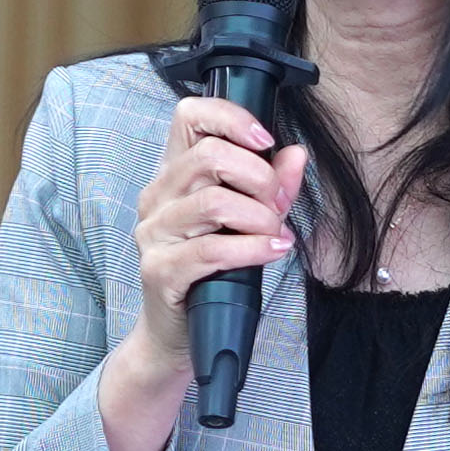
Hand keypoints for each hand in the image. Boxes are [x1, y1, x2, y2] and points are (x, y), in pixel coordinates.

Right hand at [93, 96, 306, 450]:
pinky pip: (212, 249)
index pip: (189, 115)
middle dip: (259, 177)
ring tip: (276, 232)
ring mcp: (153, 234)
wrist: (179, 335)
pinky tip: (274, 250)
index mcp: (174, 174)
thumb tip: (296, 154)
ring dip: (259, 216)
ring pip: (212, 201)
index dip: (230, 117)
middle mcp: (156, 197)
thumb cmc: (213, 273)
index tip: (266, 139)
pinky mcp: (159, 270)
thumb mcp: (249, 222)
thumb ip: (272, 186)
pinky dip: (253, 248)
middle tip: (280, 203)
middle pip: (208, 156)